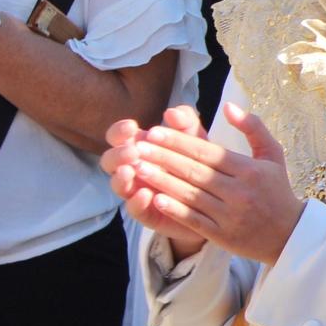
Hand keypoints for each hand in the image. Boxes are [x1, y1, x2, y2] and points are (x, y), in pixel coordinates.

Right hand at [103, 107, 207, 257]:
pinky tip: (146, 194)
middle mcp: (132, 168)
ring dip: (121, 178)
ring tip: (130, 171)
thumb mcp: (195, 138)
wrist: (215, 194)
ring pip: (118, 185)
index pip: (118, 137)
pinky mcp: (147, 212)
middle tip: (132, 151)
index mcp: (138, 147)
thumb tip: (172, 112)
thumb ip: (185, 122)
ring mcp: (136, 191)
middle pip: (110, 161)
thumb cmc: (199, 160)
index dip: (120, 131)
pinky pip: (134, 209)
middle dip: (118, 154)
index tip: (132, 127)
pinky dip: (137, 202)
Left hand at [122, 102, 302, 264]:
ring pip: (189, 195)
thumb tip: (228, 106)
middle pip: (194, 171)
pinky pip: (193, 220)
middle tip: (136, 147)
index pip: (207, 152)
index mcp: (250, 170)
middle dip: (162, 157)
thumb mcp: (273, 155)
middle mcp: (240, 192)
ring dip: (160, 181)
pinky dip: (173, 209)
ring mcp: (230, 215)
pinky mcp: (222, 235)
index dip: (178, 141)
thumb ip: (253, 127)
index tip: (154, 131)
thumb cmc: (278, 190)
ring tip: (137, 169)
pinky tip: (153, 198)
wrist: (290, 235)